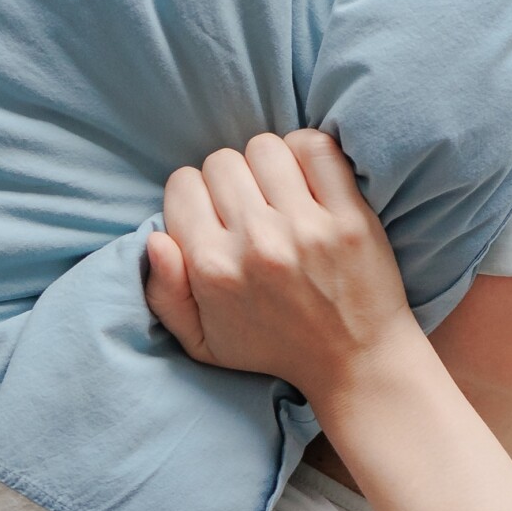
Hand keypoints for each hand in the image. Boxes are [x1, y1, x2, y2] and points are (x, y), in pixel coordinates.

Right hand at [144, 130, 420, 400]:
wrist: (354, 361)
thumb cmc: (273, 347)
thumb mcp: (202, 342)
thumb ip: (163, 294)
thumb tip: (156, 239)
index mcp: (213, 269)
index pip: (182, 184)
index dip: (195, 196)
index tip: (215, 215)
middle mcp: (255, 244)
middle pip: (221, 162)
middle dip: (230, 180)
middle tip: (249, 207)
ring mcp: (305, 228)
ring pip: (265, 148)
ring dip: (268, 165)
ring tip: (279, 194)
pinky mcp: (349, 217)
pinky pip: (317, 149)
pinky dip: (307, 152)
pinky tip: (308, 179)